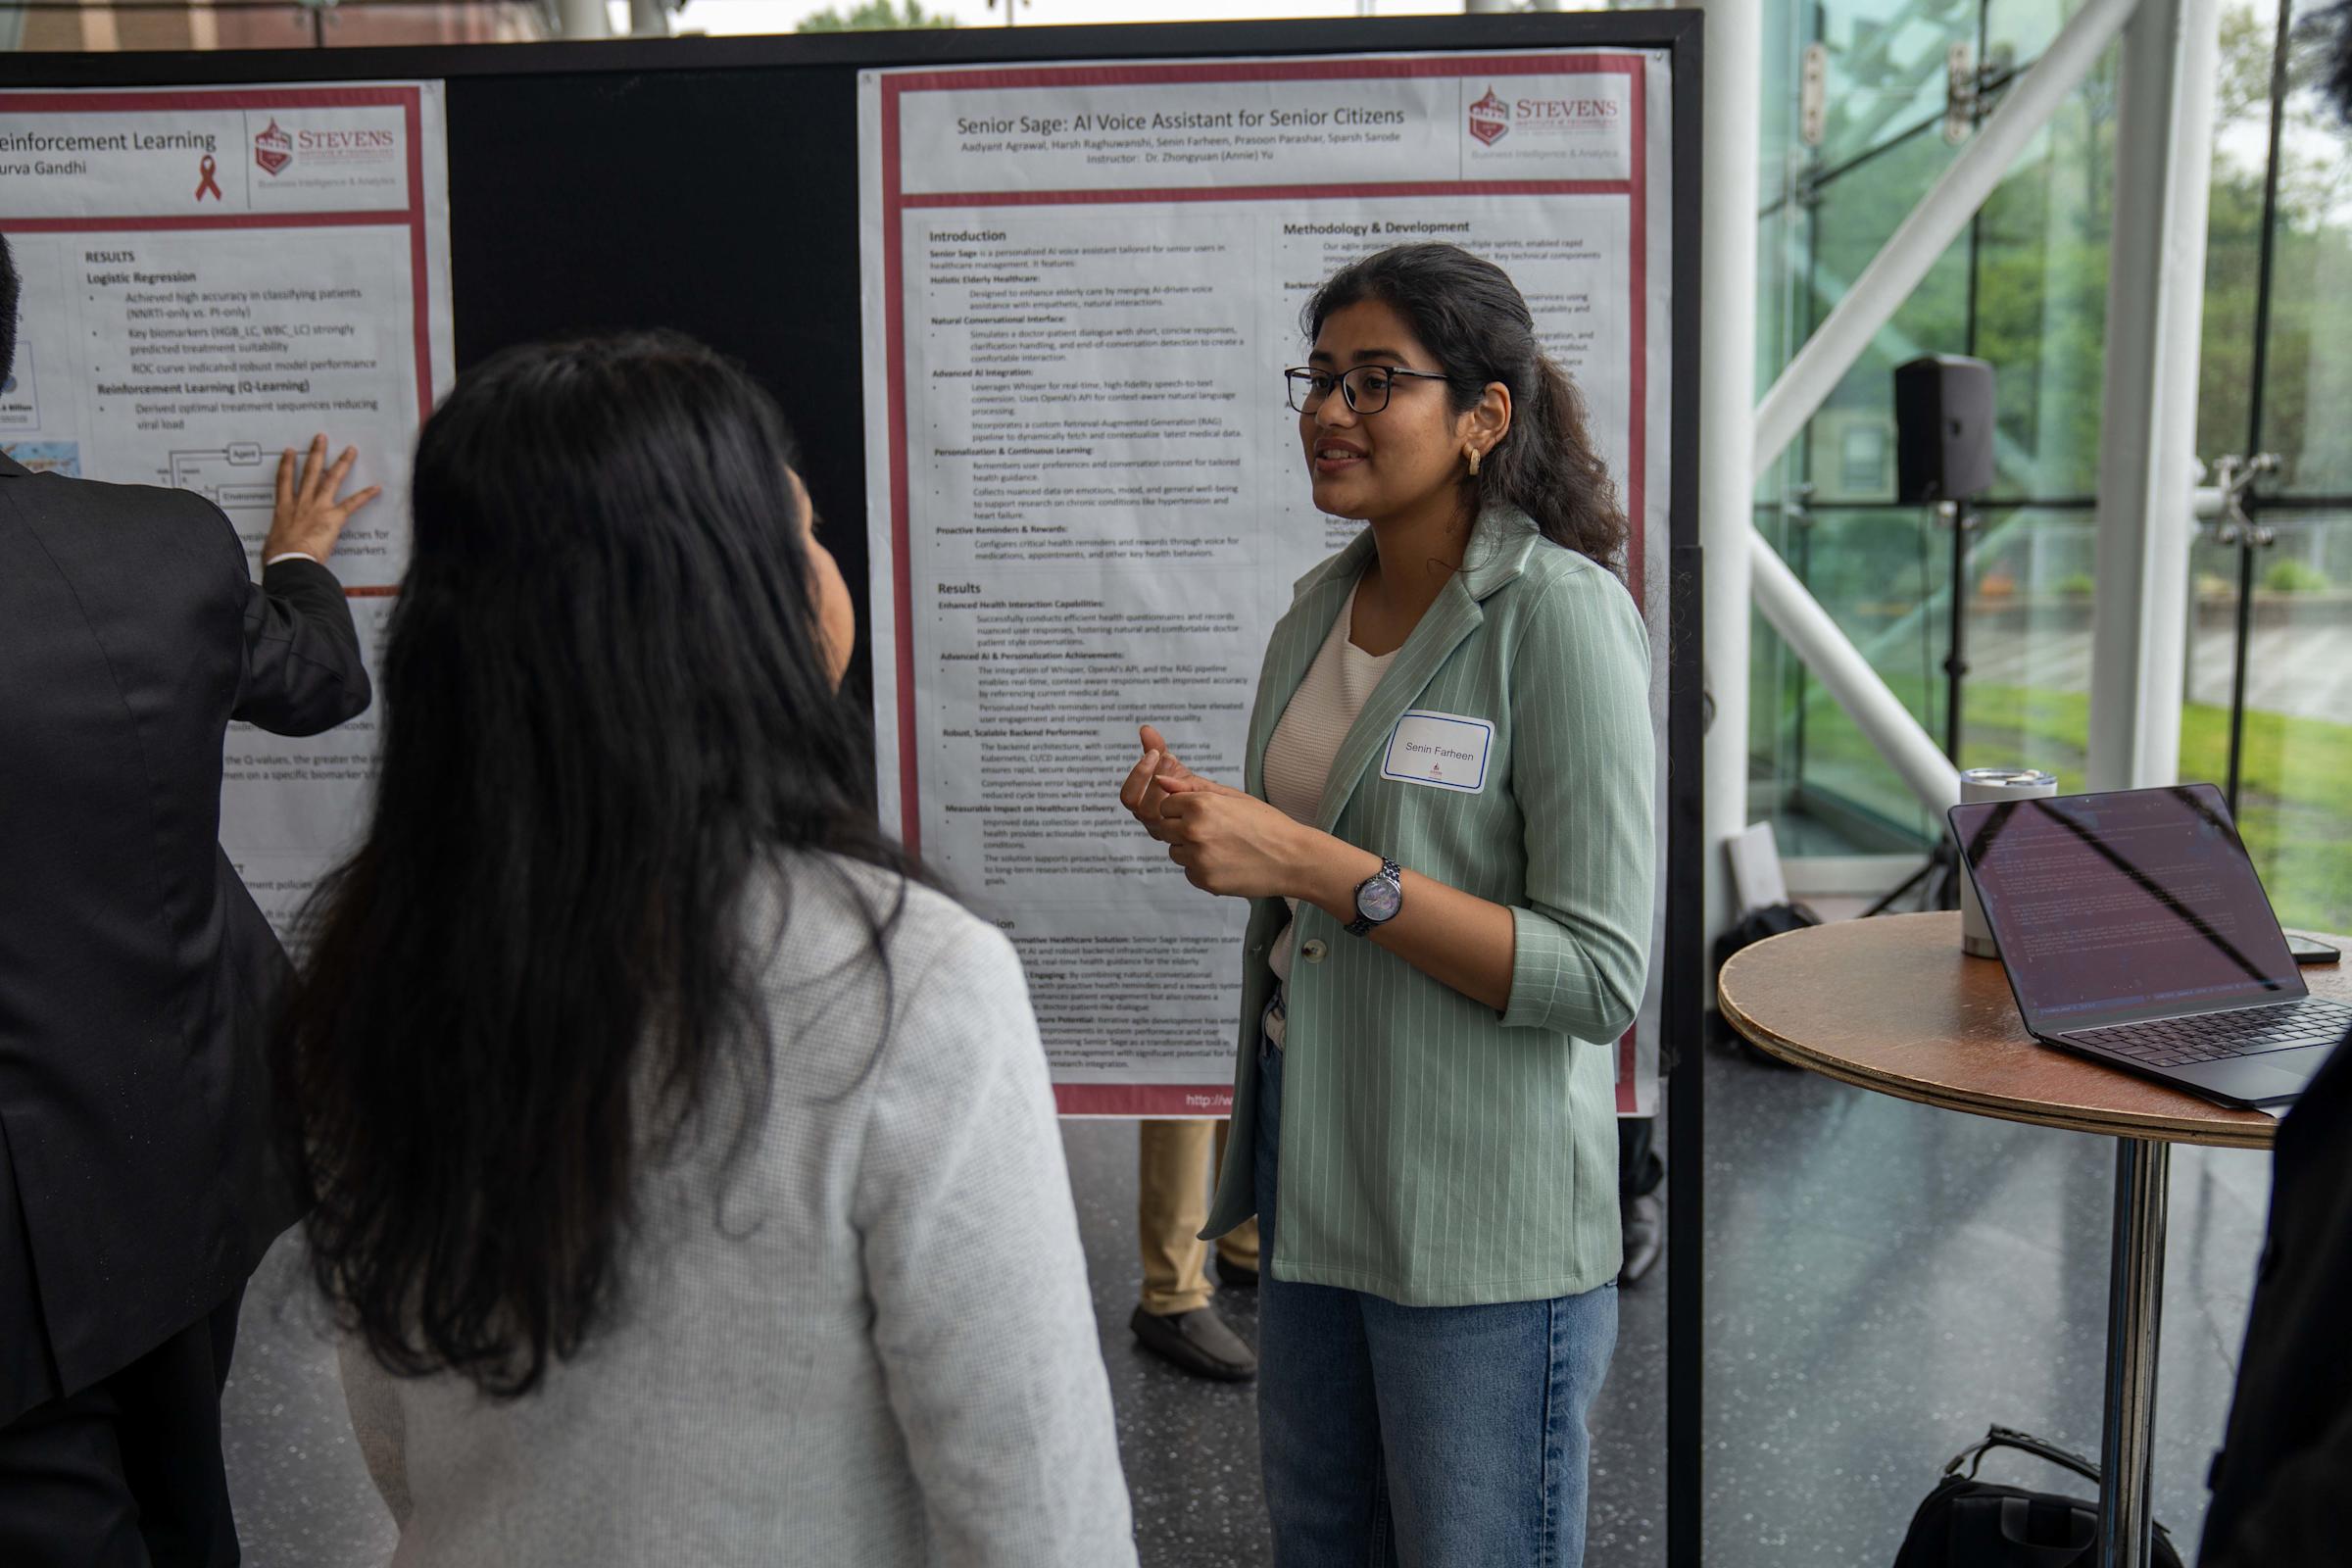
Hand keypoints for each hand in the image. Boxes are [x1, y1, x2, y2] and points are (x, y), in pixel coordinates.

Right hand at [263, 434, 379, 564]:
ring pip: (331, 480)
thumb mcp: (272, 544)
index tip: (290, 451)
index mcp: (283, 509)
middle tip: (322, 438)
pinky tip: (376, 488)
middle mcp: (301, 503)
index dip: (287, 465)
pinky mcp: (334, 517)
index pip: (284, 481)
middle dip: (317, 453)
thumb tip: (277, 548)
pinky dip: (365, 495)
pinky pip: (352, 504)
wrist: (290, 562)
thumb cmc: (278, 558)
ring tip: (351, 450)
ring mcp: (318, 507)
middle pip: (309, 472)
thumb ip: (278, 539)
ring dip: (342, 463)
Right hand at [1117, 724, 1241, 843]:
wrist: (1218, 811)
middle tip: (1167, 757)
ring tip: (1178, 768)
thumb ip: (1157, 748)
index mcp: (1143, 805)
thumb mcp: (1173, 767)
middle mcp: (1152, 821)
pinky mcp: (1183, 840)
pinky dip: (1183, 804)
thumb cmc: (1190, 788)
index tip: (1154, 754)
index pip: (1128, 797)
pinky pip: (1177, 827)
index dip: (1138, 775)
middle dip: (1151, 779)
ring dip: (1164, 789)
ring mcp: (1167, 832)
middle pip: (1140, 807)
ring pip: (1155, 816)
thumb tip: (1145, 728)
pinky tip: (1194, 788)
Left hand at [1156, 772, 1322, 899]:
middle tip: (1216, 832)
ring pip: (1175, 852)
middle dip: (1183, 829)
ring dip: (1191, 850)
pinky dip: (1202, 869)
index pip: (1166, 806)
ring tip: (1224, 847)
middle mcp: (1194, 831)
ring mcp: (1198, 858)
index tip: (1207, 815)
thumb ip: (1193, 787)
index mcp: (1200, 805)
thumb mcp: (1233, 797)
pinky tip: (1227, 863)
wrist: (1292, 859)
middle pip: (1165, 829)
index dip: (1184, 809)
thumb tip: (1160, 780)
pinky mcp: (1204, 880)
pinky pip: (1189, 872)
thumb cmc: (1265, 823)